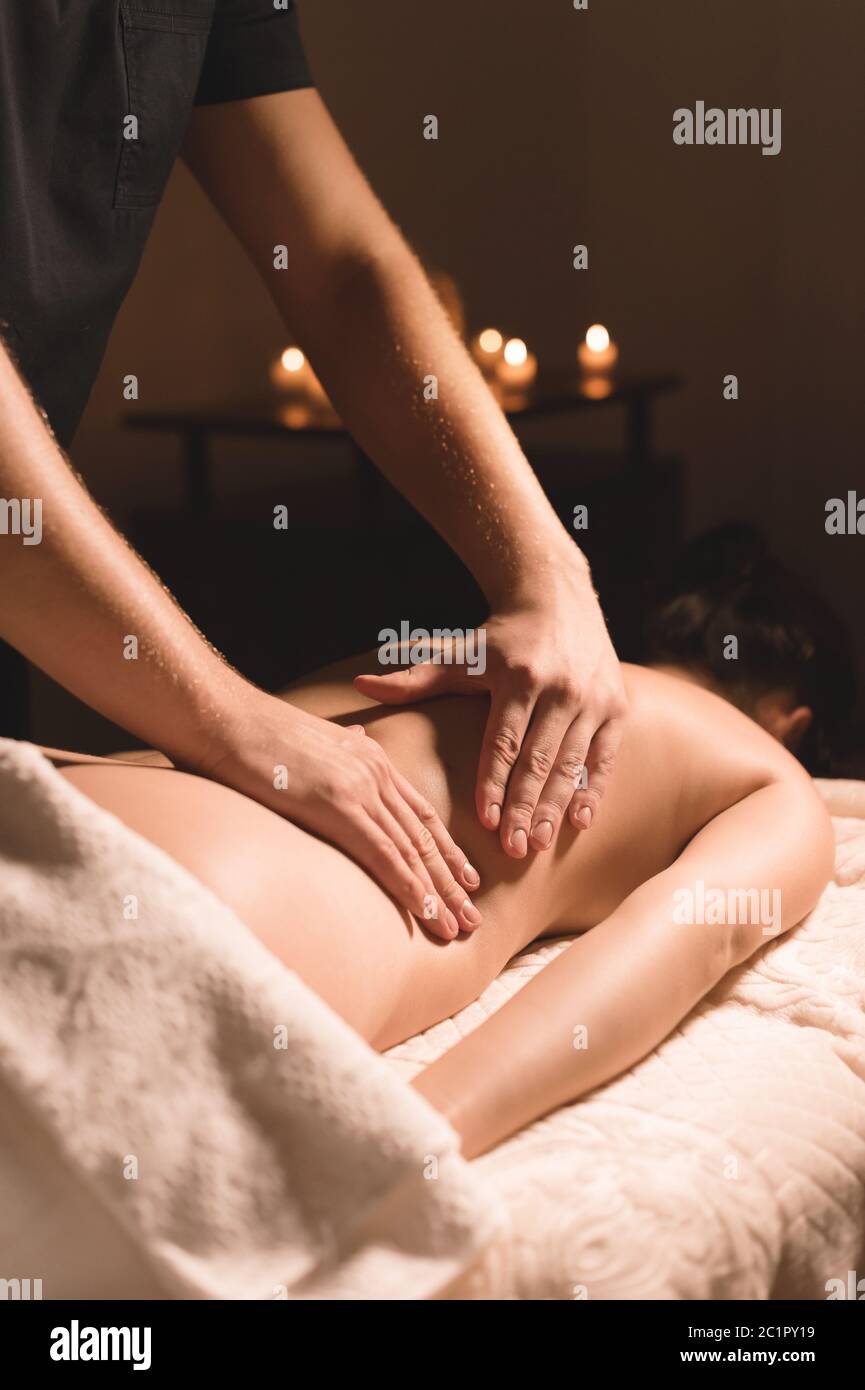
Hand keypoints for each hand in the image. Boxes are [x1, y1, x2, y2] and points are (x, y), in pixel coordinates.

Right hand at [189, 686, 480, 938]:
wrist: (222, 717)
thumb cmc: (250, 733)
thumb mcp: (310, 738)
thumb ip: (342, 748)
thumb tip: (360, 741)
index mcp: (369, 757)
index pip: (420, 813)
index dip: (446, 849)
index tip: (466, 878)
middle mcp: (374, 772)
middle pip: (424, 836)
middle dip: (452, 881)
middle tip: (472, 917)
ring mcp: (359, 788)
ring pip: (411, 850)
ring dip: (438, 894)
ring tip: (458, 928)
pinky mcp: (338, 806)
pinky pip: (383, 855)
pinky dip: (409, 887)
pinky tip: (425, 912)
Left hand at [354, 558, 626, 856]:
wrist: (558, 597)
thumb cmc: (501, 638)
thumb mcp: (460, 653)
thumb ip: (415, 677)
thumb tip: (360, 684)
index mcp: (518, 677)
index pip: (504, 741)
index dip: (494, 782)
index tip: (486, 821)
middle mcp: (559, 688)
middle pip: (539, 760)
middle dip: (526, 807)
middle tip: (515, 849)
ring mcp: (592, 699)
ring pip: (572, 763)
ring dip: (556, 807)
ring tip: (540, 843)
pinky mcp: (615, 707)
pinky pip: (604, 757)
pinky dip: (593, 790)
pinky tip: (580, 821)